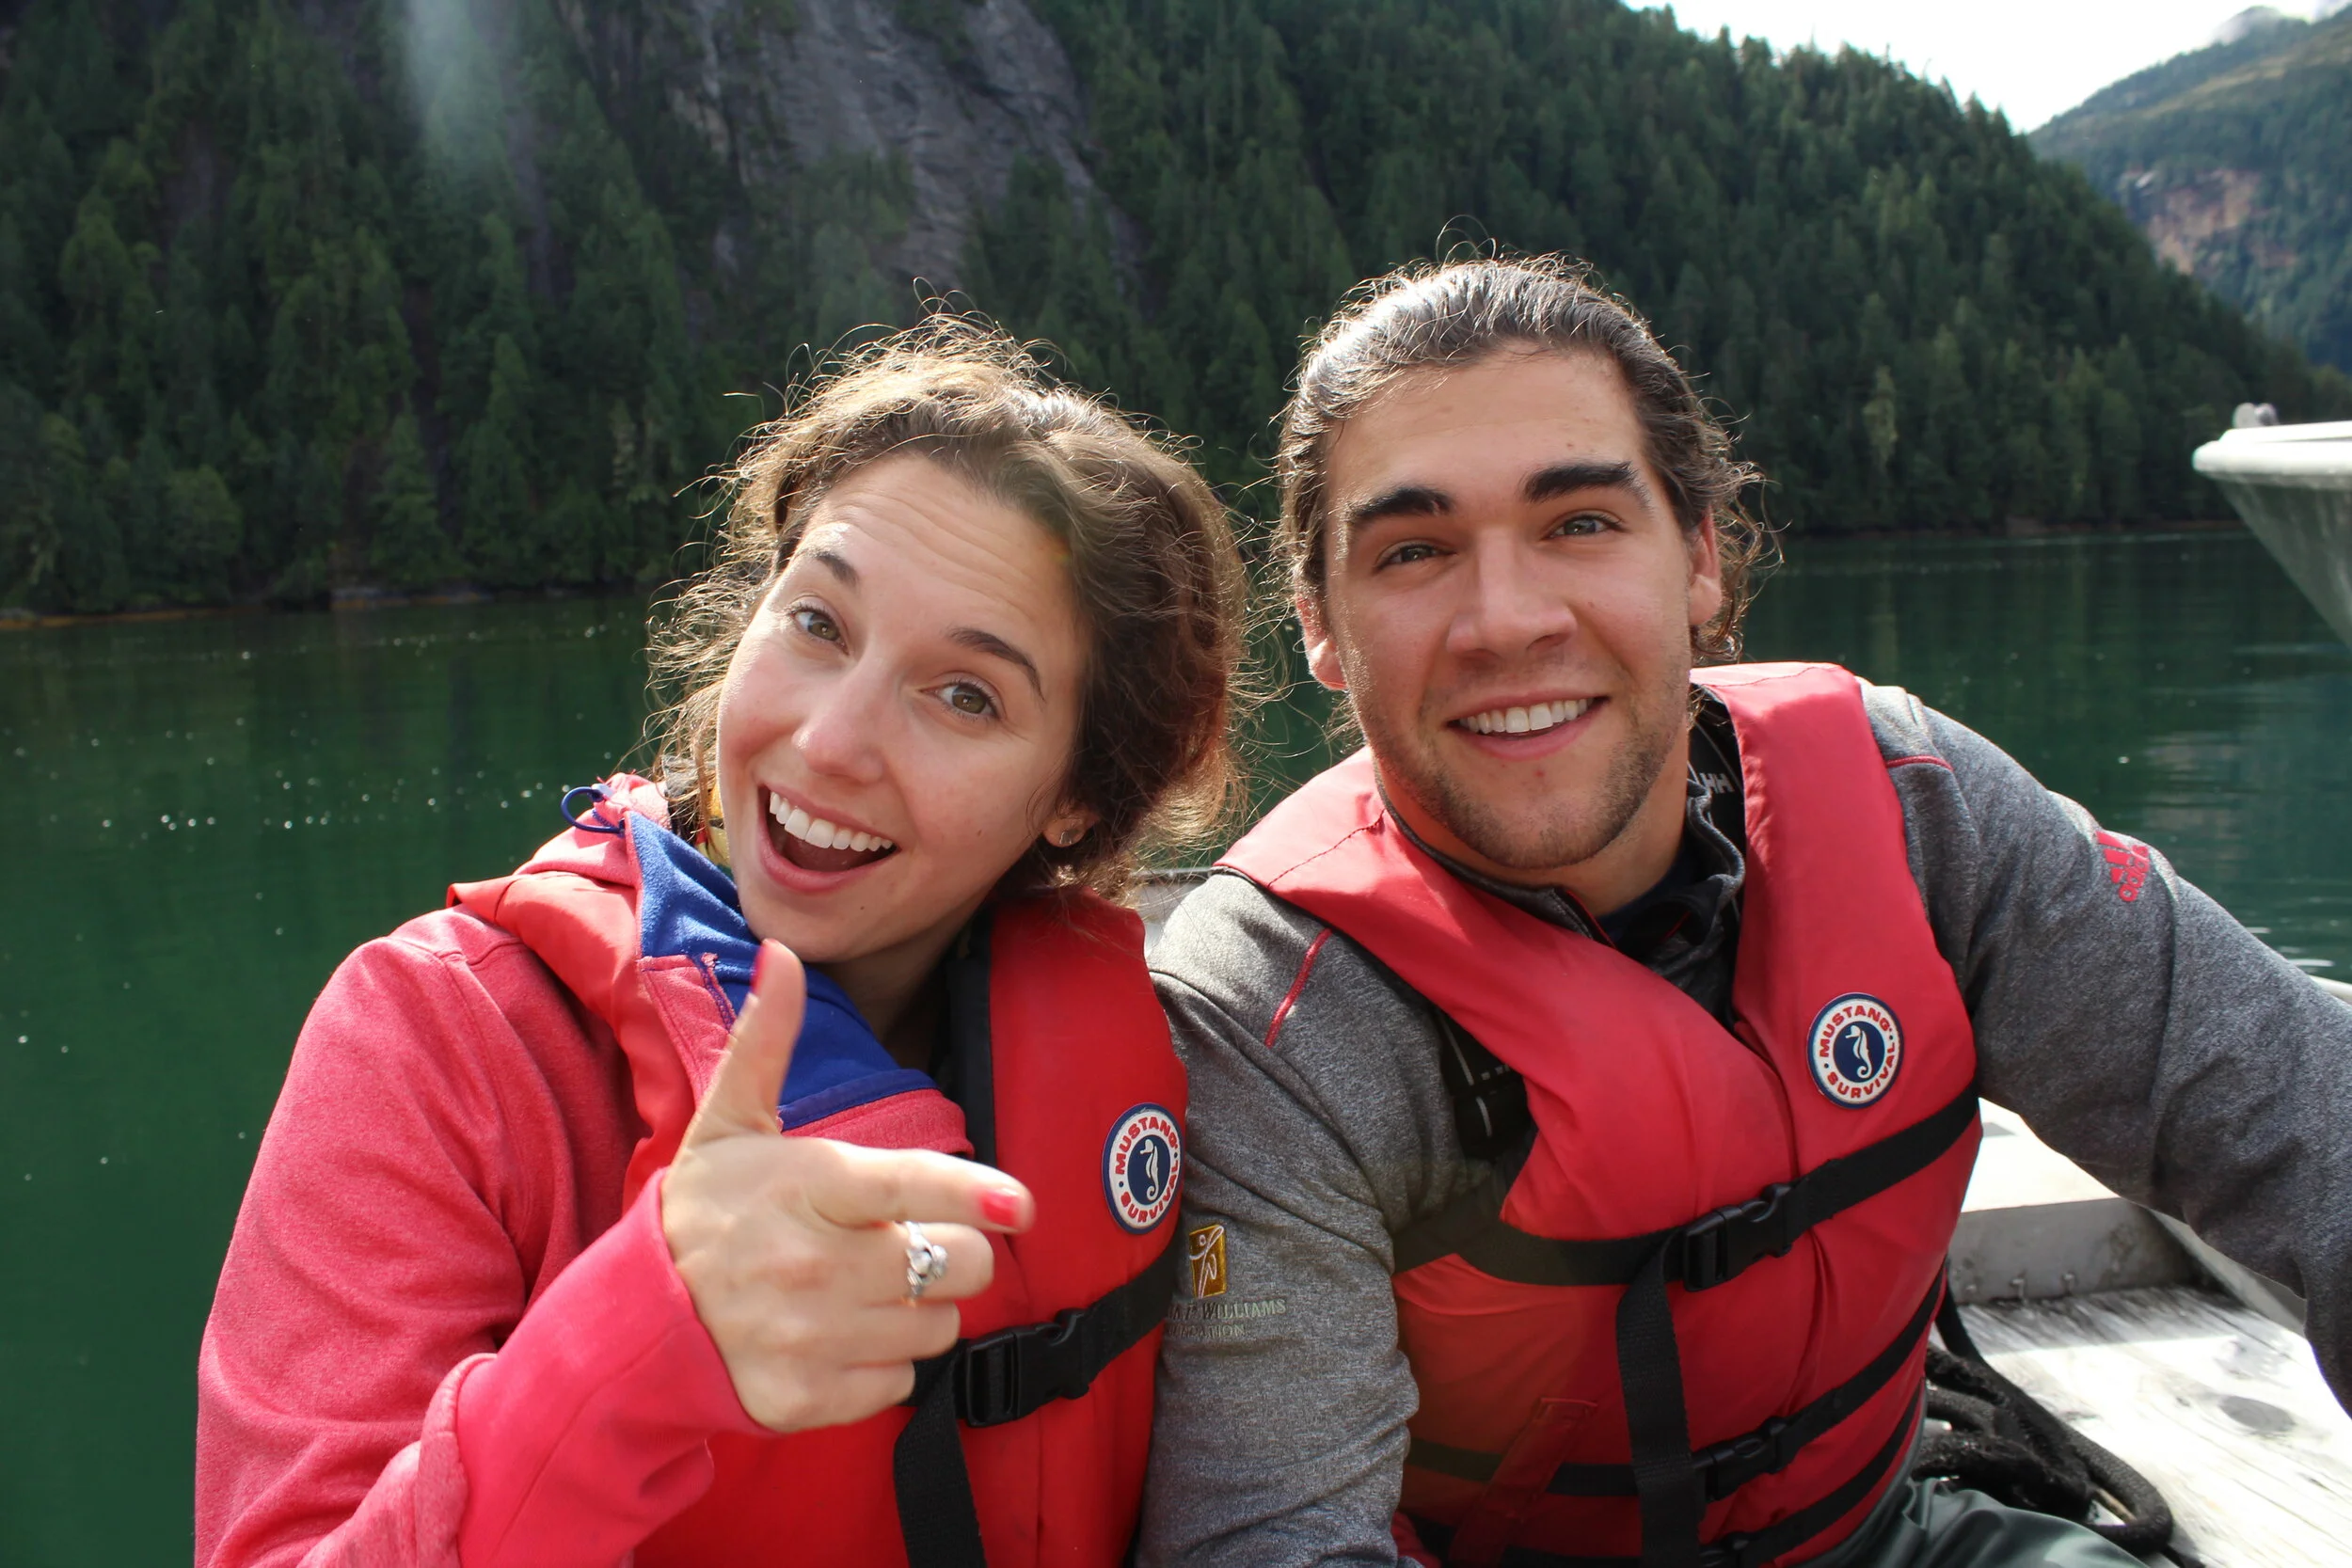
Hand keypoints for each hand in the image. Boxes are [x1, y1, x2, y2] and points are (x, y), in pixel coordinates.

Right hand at [661, 939, 1034, 1432]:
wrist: (634, 1321)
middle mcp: (811, 1266)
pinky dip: (883, 1364)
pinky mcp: (806, 1401)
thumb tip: (784, 954)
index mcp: (803, 1188)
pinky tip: (839, 1337)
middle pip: (955, 1263)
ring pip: (938, 1327)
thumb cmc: (701, 1211)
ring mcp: (809, 1339)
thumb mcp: (726, 1122)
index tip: (1019, 1204)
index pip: (905, 1187)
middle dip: (953, 1250)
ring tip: (864, 1288)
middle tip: (905, 1242)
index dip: (970, 1193)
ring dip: (919, 1308)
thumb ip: (765, 1041)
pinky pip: (898, 1384)